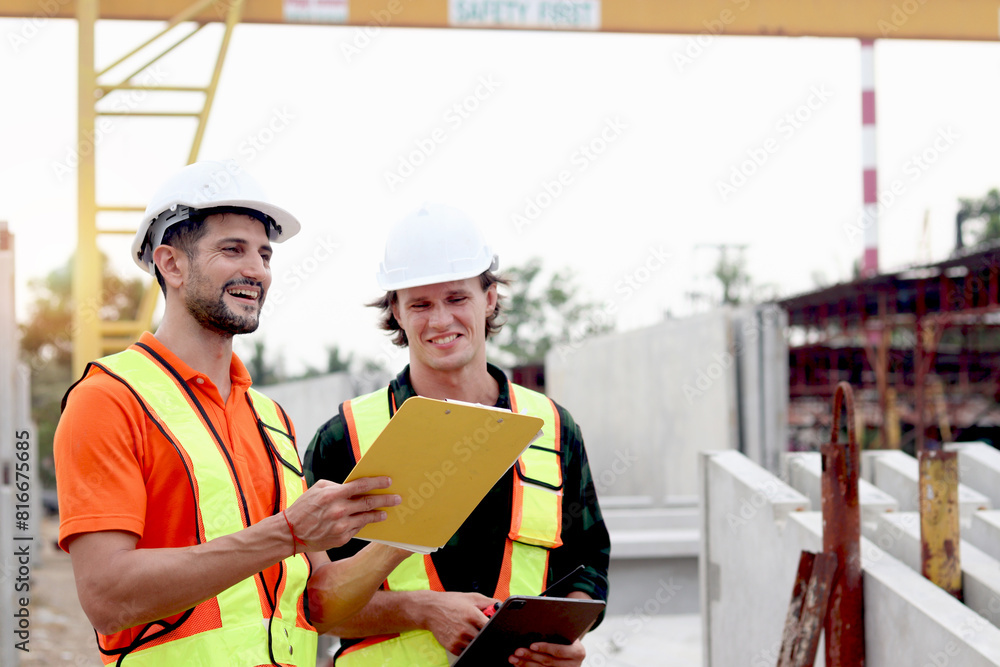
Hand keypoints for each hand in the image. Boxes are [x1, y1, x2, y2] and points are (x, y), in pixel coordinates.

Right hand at [284, 477, 400, 551]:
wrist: (290, 532)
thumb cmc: (304, 507)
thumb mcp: (318, 489)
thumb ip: (337, 486)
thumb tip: (356, 487)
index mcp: (333, 495)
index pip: (361, 486)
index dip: (377, 483)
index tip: (388, 482)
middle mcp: (339, 510)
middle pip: (368, 503)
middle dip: (385, 500)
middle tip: (397, 498)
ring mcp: (341, 526)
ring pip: (366, 518)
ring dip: (379, 515)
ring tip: (386, 513)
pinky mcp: (341, 539)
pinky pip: (357, 528)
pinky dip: (363, 524)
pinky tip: (369, 521)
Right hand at [417, 590, 497, 654]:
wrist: (430, 609)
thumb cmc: (451, 602)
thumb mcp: (471, 597)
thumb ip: (488, 602)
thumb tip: (501, 606)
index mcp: (472, 615)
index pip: (490, 627)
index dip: (494, 627)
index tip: (495, 627)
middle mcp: (465, 628)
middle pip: (484, 638)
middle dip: (485, 634)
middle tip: (480, 627)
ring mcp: (458, 639)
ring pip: (475, 646)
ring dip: (476, 640)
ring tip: (470, 630)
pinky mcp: (451, 646)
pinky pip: (465, 651)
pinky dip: (467, 646)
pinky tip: (464, 636)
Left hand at [509, 639, 585, 666]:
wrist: (575, 652)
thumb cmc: (569, 639)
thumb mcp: (568, 634)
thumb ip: (557, 632)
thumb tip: (535, 626)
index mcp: (577, 652)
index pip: (560, 651)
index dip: (545, 648)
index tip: (532, 645)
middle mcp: (573, 665)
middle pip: (548, 662)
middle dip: (531, 656)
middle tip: (518, 651)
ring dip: (526, 664)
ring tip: (514, 658)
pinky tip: (519, 665)